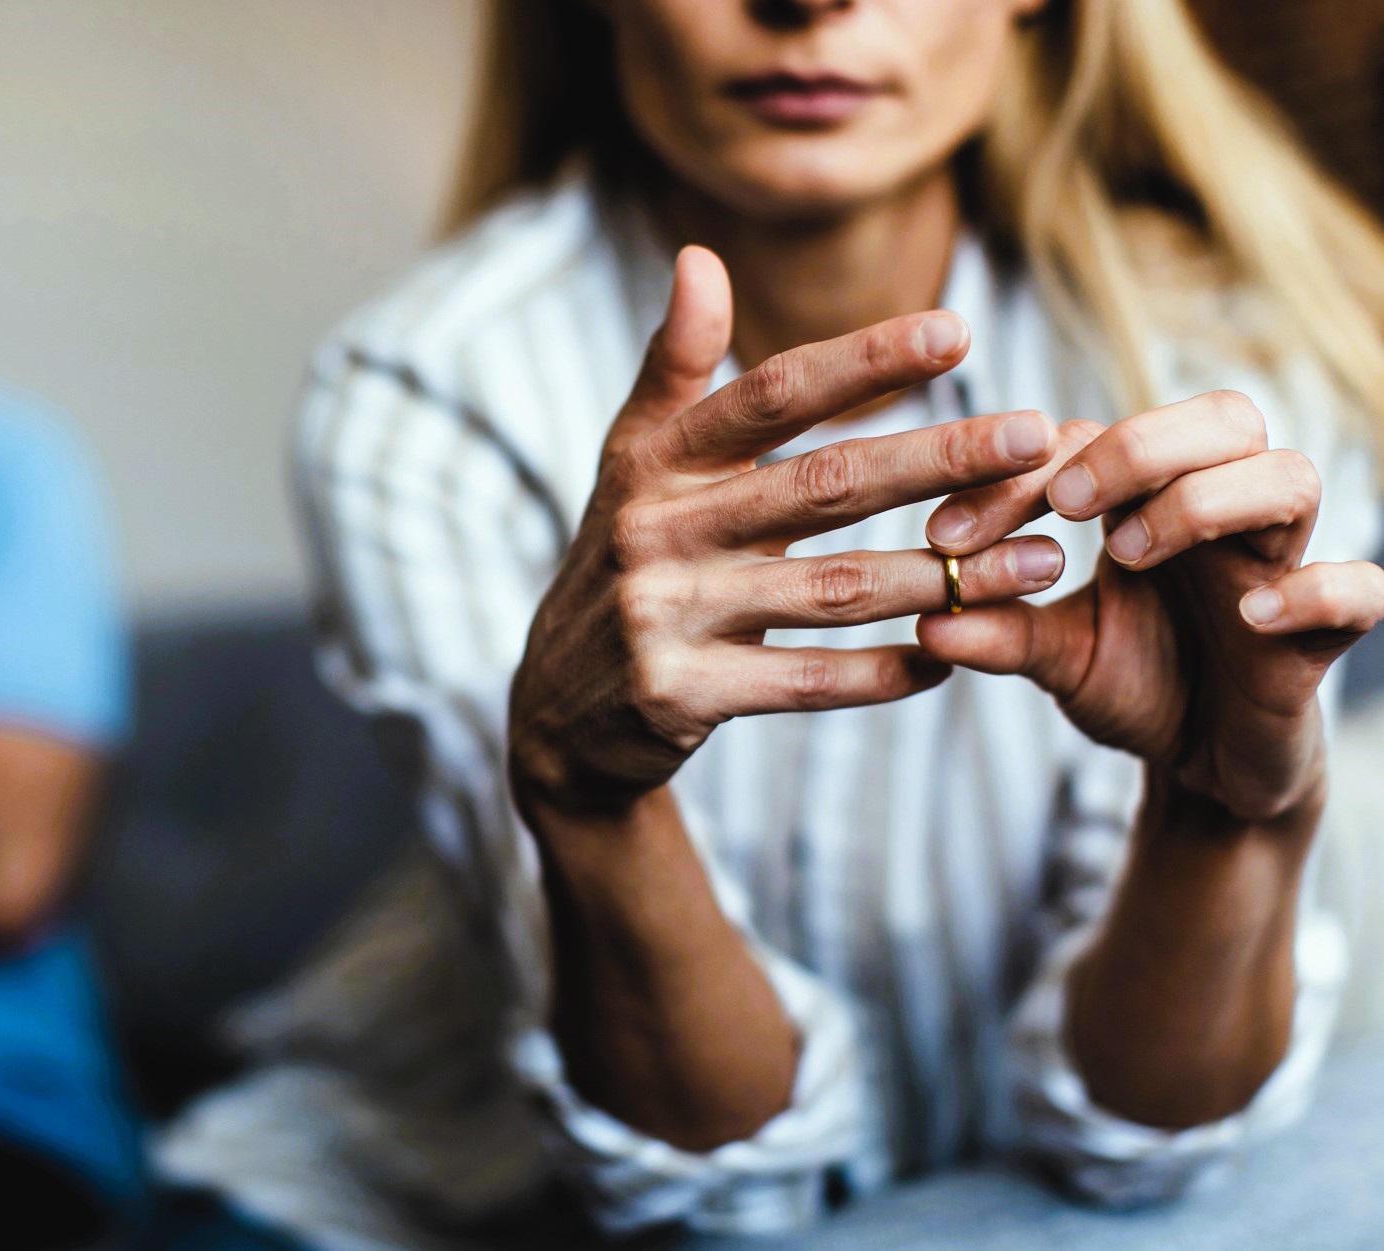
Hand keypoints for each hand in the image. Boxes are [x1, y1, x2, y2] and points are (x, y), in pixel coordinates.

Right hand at [508, 247, 1067, 820]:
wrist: (559, 707)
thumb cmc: (625, 560)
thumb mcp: (633, 462)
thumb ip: (676, 364)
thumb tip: (698, 256)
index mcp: (654, 462)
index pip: (770, 396)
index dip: (863, 361)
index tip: (958, 333)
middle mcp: (655, 531)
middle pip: (820, 486)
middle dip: (936, 459)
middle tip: (1035, 436)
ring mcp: (664, 616)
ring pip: (832, 590)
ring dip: (945, 576)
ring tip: (1040, 560)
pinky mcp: (680, 694)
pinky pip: (807, 682)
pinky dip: (885, 671)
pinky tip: (954, 654)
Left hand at [920, 390, 1383, 822]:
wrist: (1205, 770)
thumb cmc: (1136, 685)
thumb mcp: (1054, 660)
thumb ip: (1000, 633)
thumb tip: (926, 617)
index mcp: (1149, 500)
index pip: (1094, 441)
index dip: (1020, 474)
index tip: (948, 535)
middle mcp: (1222, 514)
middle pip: (1222, 418)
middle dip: (1140, 445)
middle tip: (1063, 502)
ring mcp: (1280, 566)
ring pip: (1290, 478)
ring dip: (1206, 501)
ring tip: (1128, 554)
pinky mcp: (1324, 635)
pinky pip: (1359, 589)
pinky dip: (1314, 590)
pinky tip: (1253, 614)